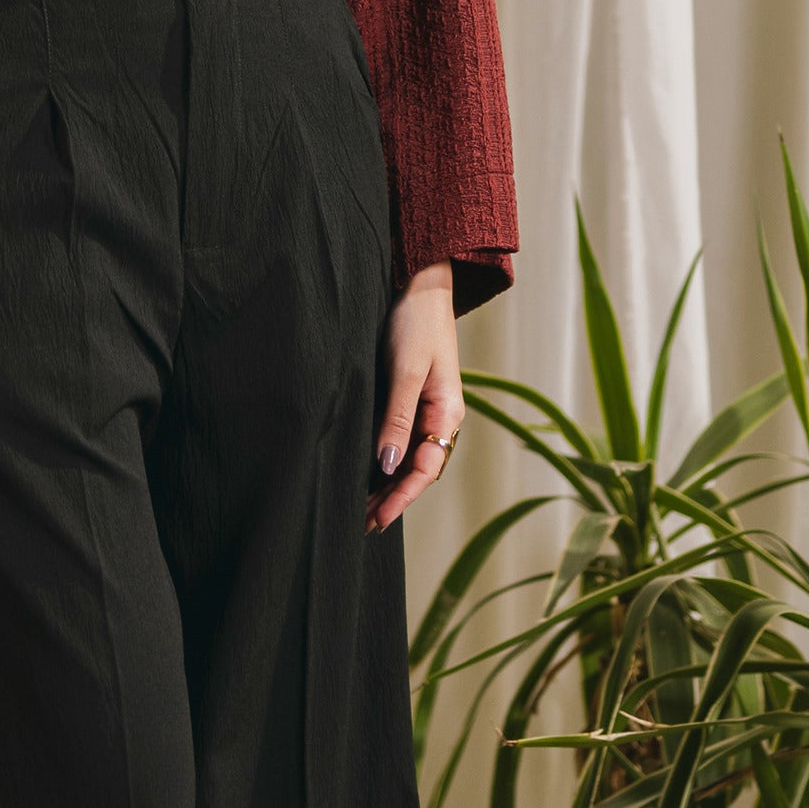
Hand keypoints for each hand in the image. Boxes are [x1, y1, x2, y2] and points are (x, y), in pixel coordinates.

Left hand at [369, 261, 461, 532]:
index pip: (426, 470)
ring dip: (386, 484)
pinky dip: (382, 461)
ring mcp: (424, 409)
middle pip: (418, 470)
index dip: (402, 498)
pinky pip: (398, 440)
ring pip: (407, 459)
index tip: (377, 518)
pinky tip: (364, 474)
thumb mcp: (407, 371)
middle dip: (392, 499)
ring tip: (360, 508)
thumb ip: (398, 419)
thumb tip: (389, 467)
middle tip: (361, 524)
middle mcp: (439, 418)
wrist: (418, 282)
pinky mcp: (408, 398)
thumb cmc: (416, 322)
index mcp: (448, 414)